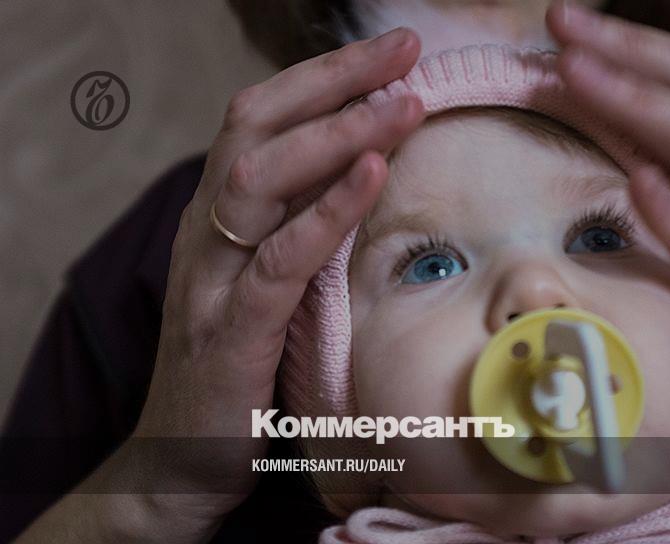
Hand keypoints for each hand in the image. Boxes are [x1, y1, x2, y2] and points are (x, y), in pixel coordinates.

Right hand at [16, 27, 424, 543]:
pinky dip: (326, 212)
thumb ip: (298, 227)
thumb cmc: (240, 366)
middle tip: (405, 47)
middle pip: (257, 126)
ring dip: (337, 133)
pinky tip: (372, 174)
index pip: (263, 120)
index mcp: (220, 217)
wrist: (181, 460)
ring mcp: (213, 281)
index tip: (394, 53)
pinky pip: (280, 260)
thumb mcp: (268, 282)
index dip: (325, 78)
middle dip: (334, 80)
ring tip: (403, 101)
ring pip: (262, 180)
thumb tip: (361, 172)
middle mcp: (207, 233)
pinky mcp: (231, 334)